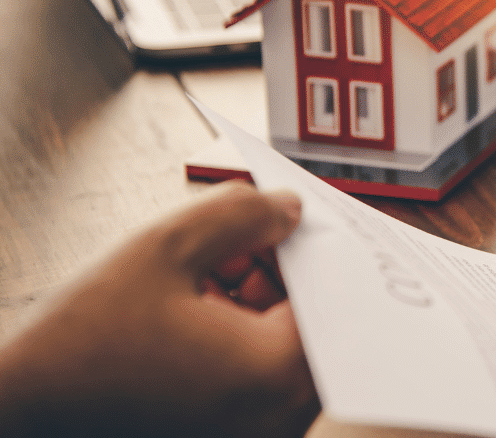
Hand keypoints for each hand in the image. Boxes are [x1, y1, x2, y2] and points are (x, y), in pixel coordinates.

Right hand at [0, 182, 319, 437]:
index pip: (334, 295)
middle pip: (315, 324)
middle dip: (280, 275)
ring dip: (258, 305)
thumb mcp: (161, 249)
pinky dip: (240, 341)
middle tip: (235, 245)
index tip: (284, 222)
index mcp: (277, 375)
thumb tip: (290, 211)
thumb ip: (240, 215)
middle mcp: (283, 419)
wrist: (18, 419)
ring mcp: (262, 437)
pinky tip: (193, 316)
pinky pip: (261, 380)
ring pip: (286, 350)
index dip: (308, 250)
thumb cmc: (80, 347)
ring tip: (202, 280)